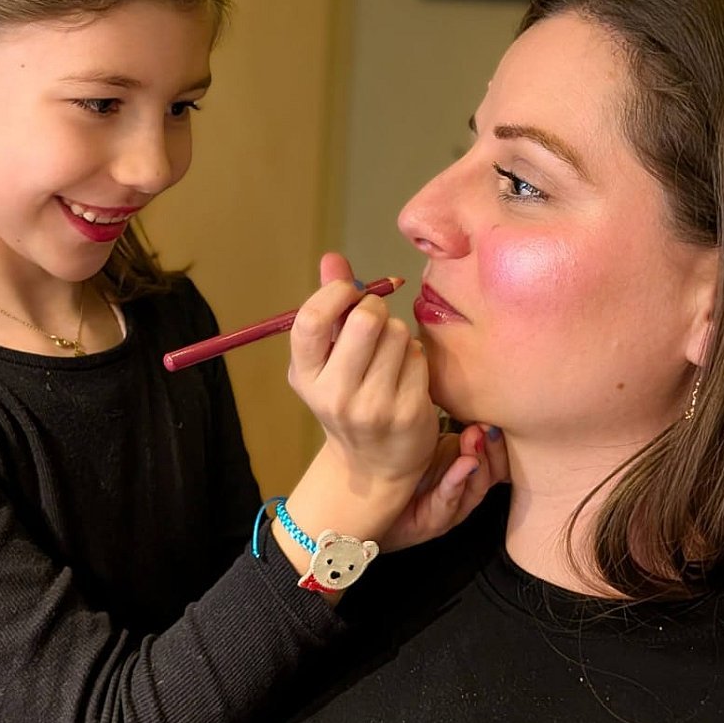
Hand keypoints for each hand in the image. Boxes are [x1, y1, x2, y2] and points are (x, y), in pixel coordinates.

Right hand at [288, 253, 438, 490]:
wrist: (373, 465)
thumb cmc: (348, 397)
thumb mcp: (327, 358)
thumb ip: (330, 307)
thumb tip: (332, 258)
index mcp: (306, 375)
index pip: (311, 320)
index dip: (335, 293)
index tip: (349, 293)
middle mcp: (334, 394)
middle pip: (364, 320)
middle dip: (374, 308)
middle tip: (375, 320)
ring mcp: (372, 407)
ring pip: (396, 333)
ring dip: (397, 334)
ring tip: (389, 356)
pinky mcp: (408, 413)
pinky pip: (417, 355)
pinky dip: (414, 355)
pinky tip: (405, 373)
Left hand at [379, 422, 508, 551]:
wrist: (367, 507)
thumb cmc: (399, 467)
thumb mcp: (425, 437)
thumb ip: (444, 417)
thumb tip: (455, 382)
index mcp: (468, 468)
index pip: (497, 454)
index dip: (499, 436)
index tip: (496, 410)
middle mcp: (466, 489)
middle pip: (495, 472)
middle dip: (494, 448)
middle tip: (487, 425)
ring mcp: (452, 508)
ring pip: (477, 489)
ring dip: (479, 463)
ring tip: (474, 439)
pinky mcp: (433, 523)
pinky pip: (448, 503)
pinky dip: (457, 484)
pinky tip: (463, 465)